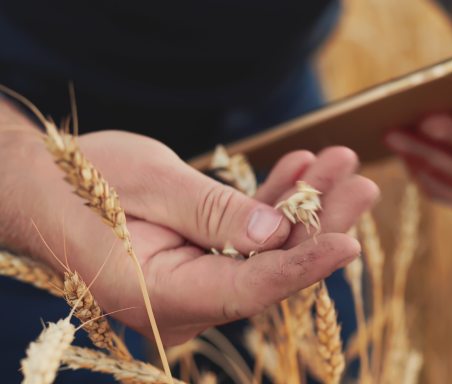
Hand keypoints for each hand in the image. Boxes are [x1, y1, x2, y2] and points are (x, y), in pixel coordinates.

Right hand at [9, 130, 377, 344]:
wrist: (42, 186)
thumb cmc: (79, 182)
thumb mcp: (149, 185)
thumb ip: (212, 212)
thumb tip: (272, 233)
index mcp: (159, 295)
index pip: (246, 290)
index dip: (301, 268)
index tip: (349, 243)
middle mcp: (182, 301)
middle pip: (267, 270)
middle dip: (318, 226)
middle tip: (360, 184)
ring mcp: (193, 283)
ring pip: (263, 250)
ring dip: (303, 206)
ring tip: (340, 163)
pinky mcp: (200, 261)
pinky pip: (245, 237)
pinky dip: (273, 203)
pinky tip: (301, 167)